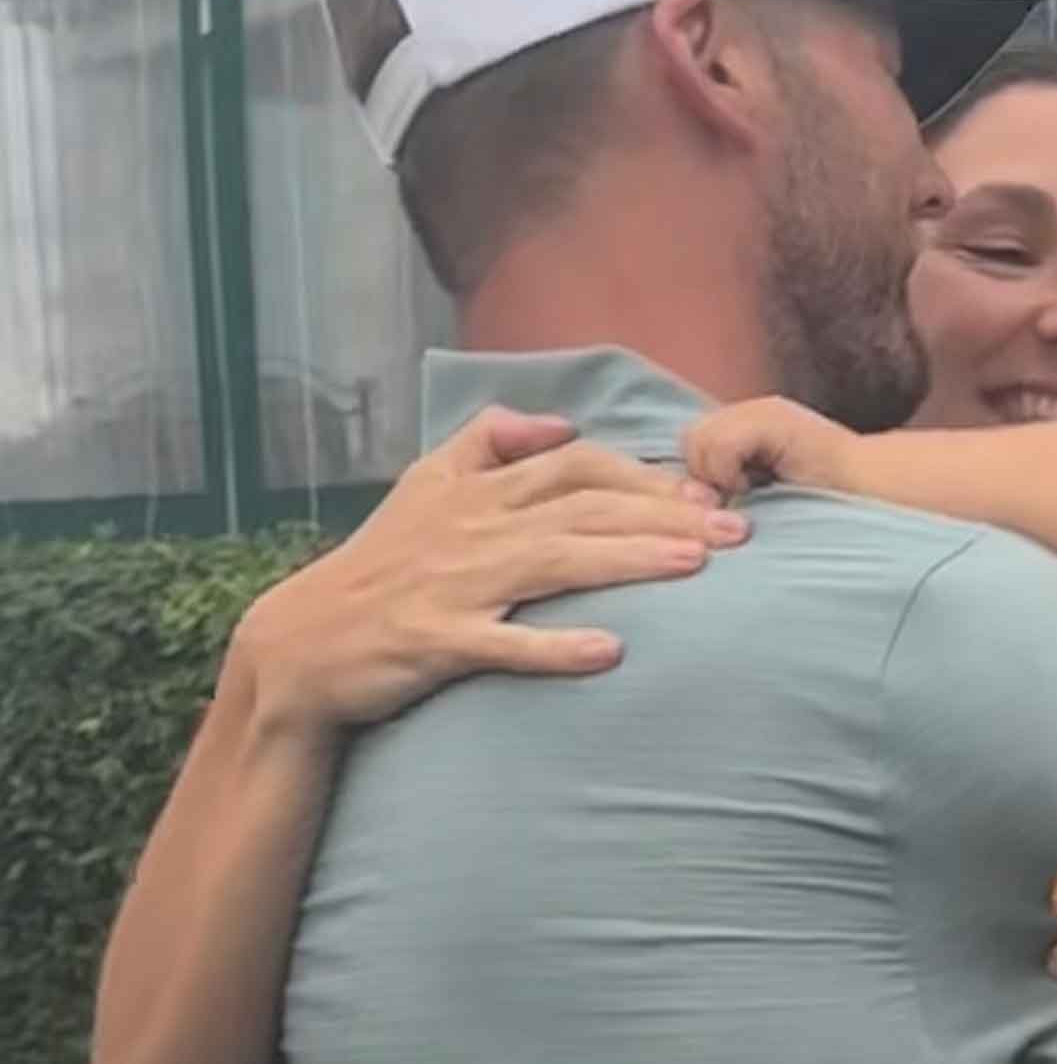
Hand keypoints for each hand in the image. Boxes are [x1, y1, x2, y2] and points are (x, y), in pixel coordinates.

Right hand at [230, 406, 745, 737]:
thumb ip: (489, 440)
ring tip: (697, 567)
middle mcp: (472, 529)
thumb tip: (558, 422)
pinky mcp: (435, 642)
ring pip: (555, 563)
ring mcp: (453, 585)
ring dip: (630, 562)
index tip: (709, 492)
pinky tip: (611, 652)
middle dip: (665, 514)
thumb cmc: (378, 566)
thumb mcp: (423, 485)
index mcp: (477, 491)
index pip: (576, 465)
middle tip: (738, 532)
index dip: (645, 475)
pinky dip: (555, 648)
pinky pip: (502, 644)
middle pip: (583, 508)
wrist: (299, 646)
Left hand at [681, 396, 856, 496]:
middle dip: (703, 477)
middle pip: (690, 440)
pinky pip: (720, 444)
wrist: (874, 496)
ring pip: (699, 440)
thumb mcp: (763, 499)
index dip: (699, 480)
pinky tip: (755, 486)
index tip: (723, 505)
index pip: (693, 445)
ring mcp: (762, 411)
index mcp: (746, 431)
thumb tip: (685, 498)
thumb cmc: (824, 510)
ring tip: (749, 492)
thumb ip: (726, 488)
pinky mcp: (772, 418)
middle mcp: (751, 413)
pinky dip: (728, 471)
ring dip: (716, 475)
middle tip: (737, 498)